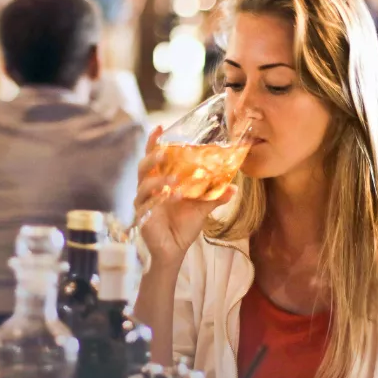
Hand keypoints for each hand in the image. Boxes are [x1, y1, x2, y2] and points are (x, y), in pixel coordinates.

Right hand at [135, 127, 235, 267]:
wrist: (174, 249)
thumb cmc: (184, 225)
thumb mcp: (202, 208)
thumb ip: (215, 196)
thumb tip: (234, 188)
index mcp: (160, 181)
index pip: (154, 158)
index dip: (154, 142)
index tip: (160, 127)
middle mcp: (148, 189)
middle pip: (143, 166)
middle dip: (152, 157)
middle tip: (165, 152)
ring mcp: (143, 202)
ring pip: (144, 185)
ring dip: (159, 181)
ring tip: (174, 181)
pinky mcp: (143, 217)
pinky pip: (147, 205)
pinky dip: (159, 199)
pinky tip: (173, 197)